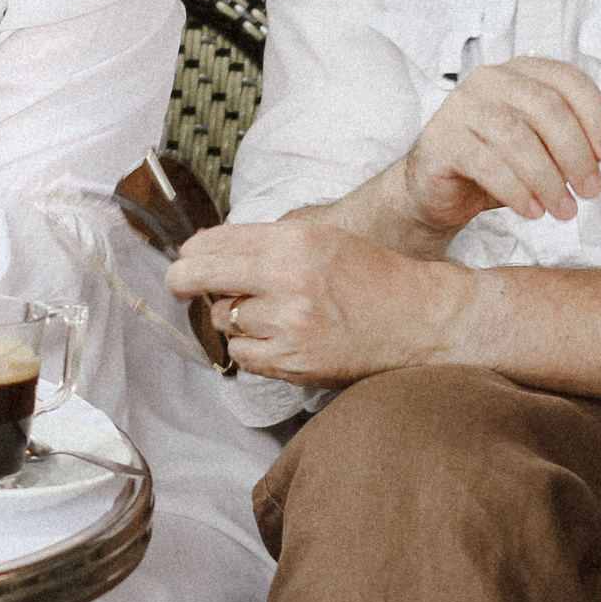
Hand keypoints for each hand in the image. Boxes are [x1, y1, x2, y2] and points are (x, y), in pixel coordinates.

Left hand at [164, 222, 466, 387]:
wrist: (421, 320)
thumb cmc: (374, 278)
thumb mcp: (322, 239)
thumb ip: (267, 242)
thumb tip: (208, 246)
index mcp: (295, 241)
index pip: (215, 242)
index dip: (191, 252)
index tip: (184, 258)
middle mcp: (289, 279)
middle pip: (203, 277)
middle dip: (183, 280)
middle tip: (179, 284)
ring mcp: (290, 323)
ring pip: (223, 318)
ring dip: (234, 316)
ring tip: (265, 312)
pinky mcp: (295, 361)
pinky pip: (243, 355)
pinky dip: (250, 347)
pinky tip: (274, 337)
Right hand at [400, 55, 600, 240]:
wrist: (440, 189)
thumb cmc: (498, 163)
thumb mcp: (547, 150)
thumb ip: (582, 138)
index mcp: (521, 72)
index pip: (568, 80)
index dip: (597, 115)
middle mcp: (489, 81)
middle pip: (545, 107)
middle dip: (575, 153)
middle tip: (591, 190)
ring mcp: (461, 107)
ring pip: (516, 137)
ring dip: (548, 179)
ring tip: (565, 210)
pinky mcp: (441, 139)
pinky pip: (486, 163)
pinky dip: (517, 191)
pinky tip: (533, 211)